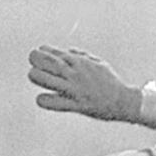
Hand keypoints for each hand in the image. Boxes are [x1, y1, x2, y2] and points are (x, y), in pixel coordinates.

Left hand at [27, 45, 141, 121]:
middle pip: (51, 64)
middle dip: (38, 59)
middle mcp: (77, 74)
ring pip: (51, 80)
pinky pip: (58, 103)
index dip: (45, 51)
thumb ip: (83, 56)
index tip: (38, 51)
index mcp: (82, 63)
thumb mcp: (99, 63)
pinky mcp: (77, 105)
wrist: (123, 101)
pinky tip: (40, 99)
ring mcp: (76, 90)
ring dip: (38, 76)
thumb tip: (69, 51)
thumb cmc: (111, 82)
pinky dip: (46, 101)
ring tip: (33, 74)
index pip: (59, 53)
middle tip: (32, 58)